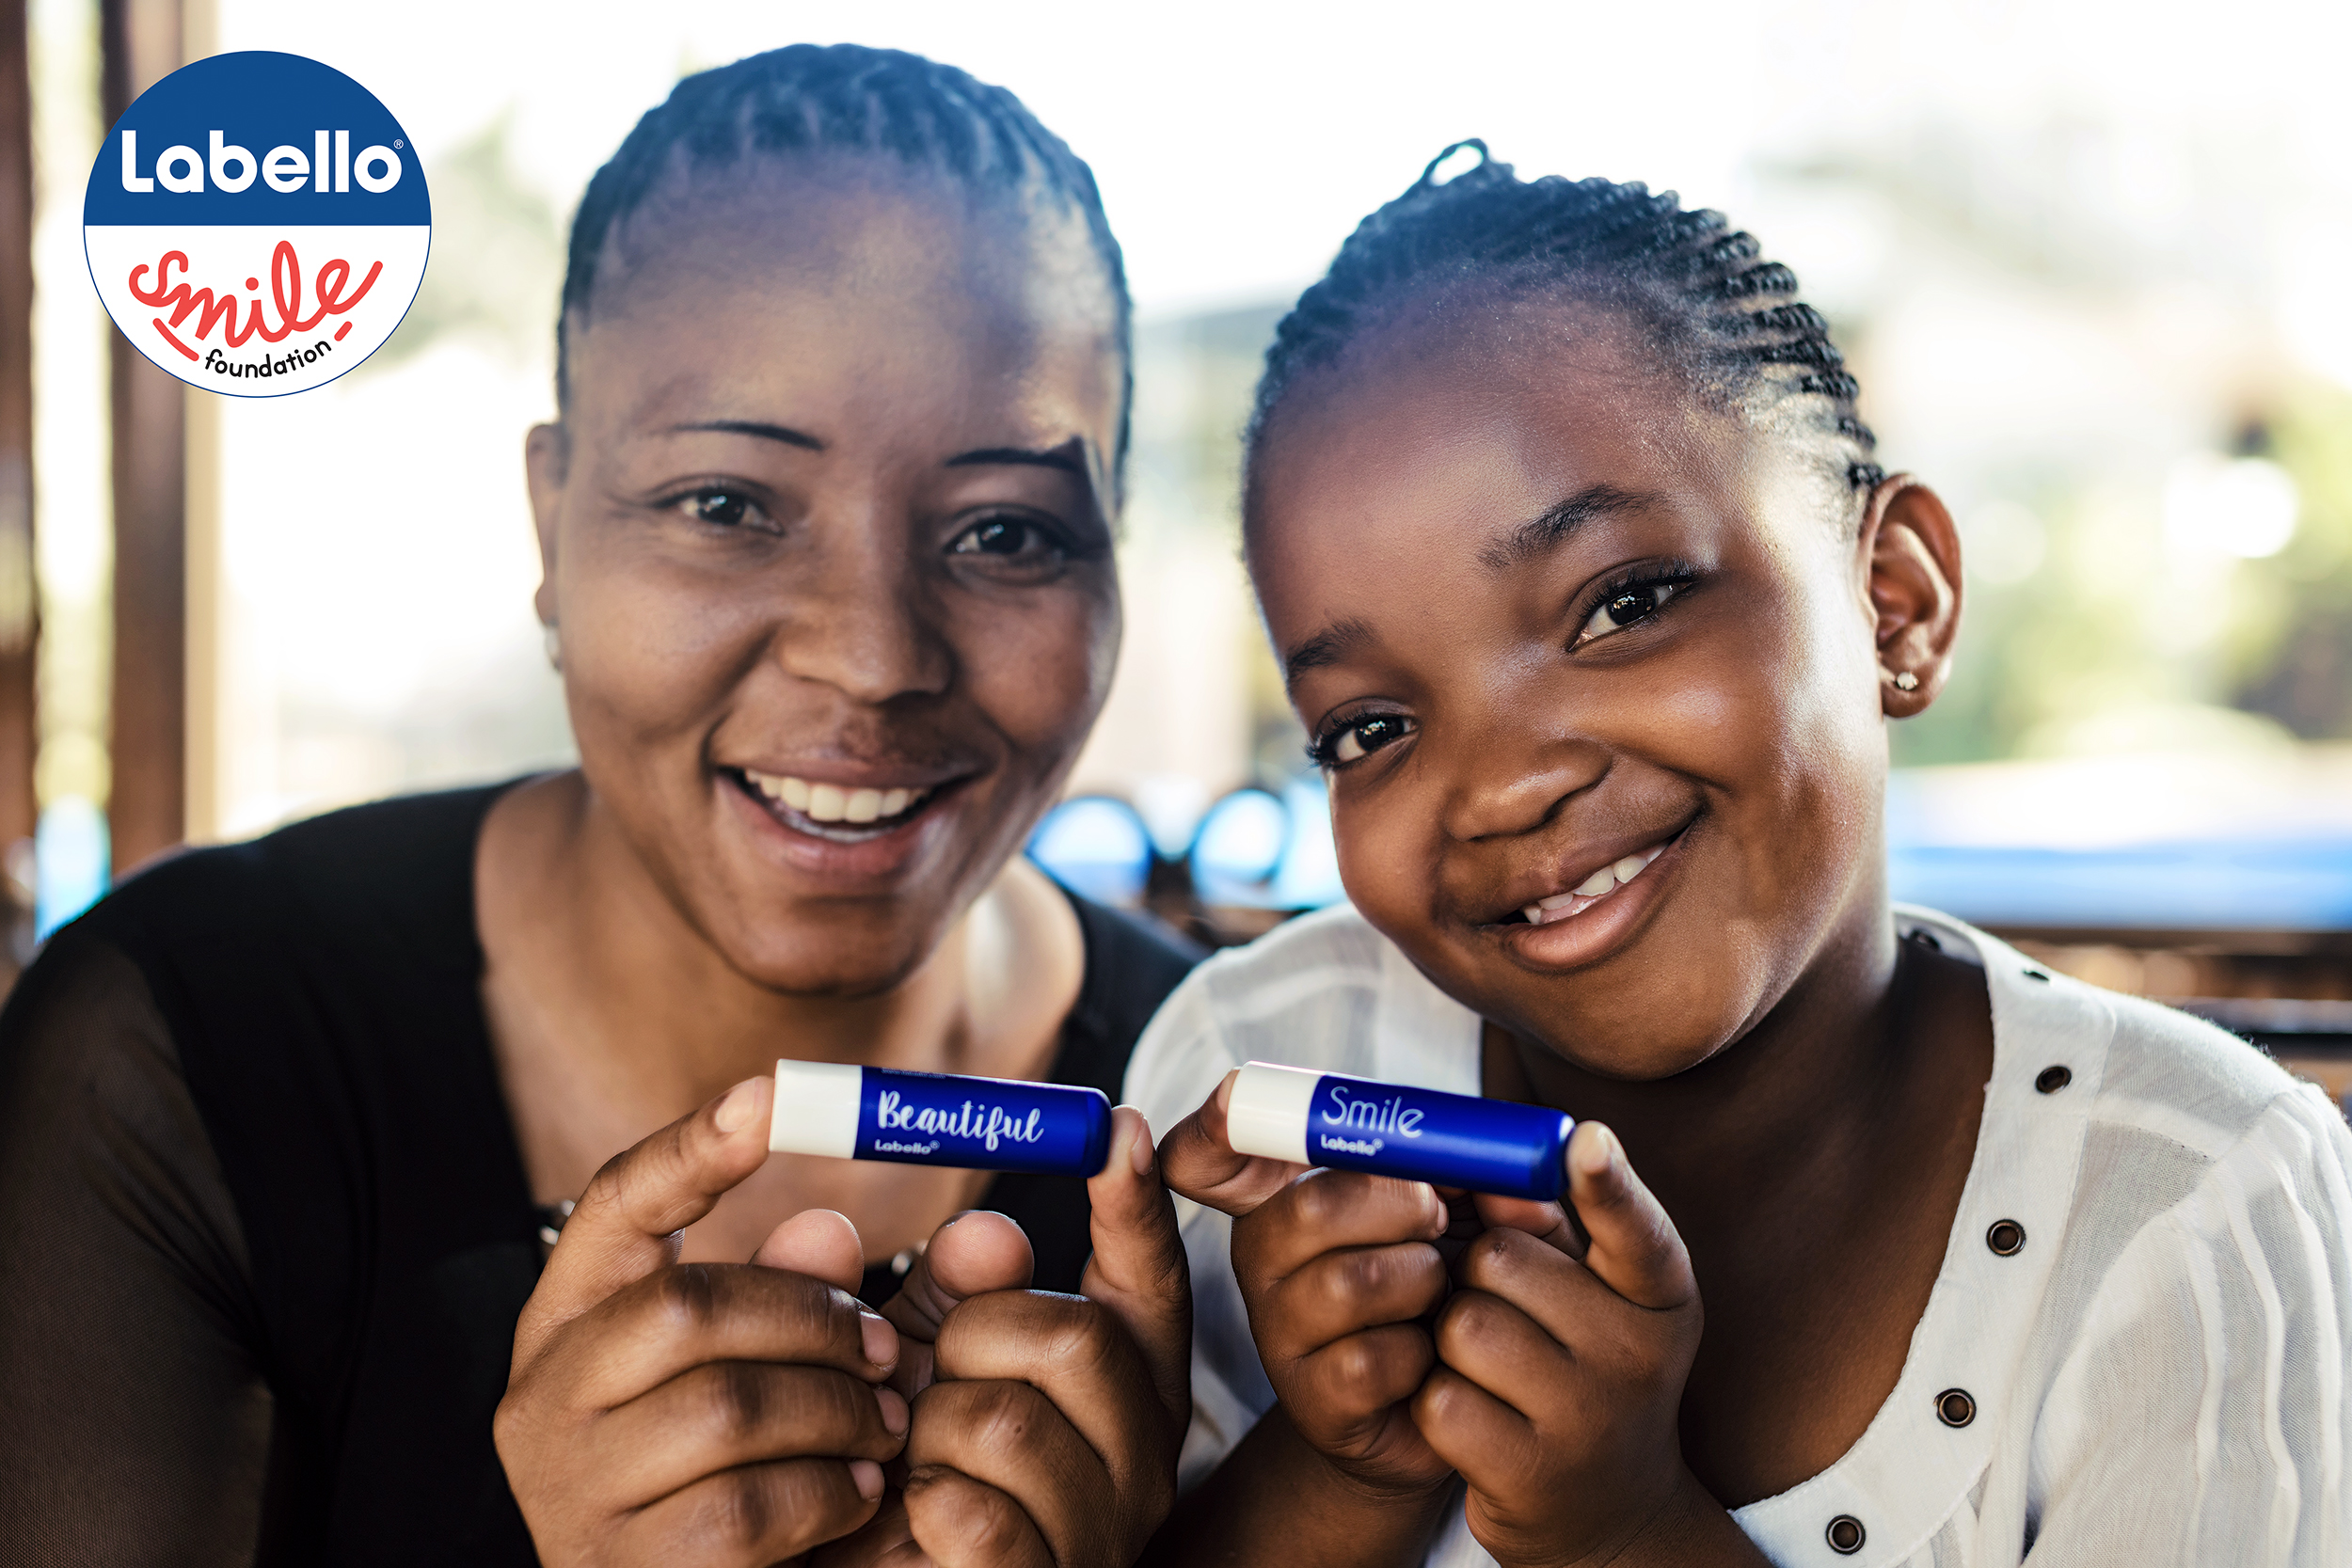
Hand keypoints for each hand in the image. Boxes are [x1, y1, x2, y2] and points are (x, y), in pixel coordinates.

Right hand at [495, 1076, 907, 1565]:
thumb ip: (809, 1300)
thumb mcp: (779, 1372)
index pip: (611, 1208)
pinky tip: (857, 1492)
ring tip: (883, 1426)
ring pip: (726, 1407)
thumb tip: (836, 1224)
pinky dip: (827, 1492)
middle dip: (814, 1318)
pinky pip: (746, 1507)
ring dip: (837, 1410)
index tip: (771, 1093)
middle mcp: (543, 1402)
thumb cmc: (745, 1474)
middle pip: (688, 1307)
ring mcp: (568, 1493)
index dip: (687, 1148)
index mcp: (569, 1326)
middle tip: (888, 1350)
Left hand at [818, 1105, 1191, 1567]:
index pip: (1153, 1280)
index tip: (1116, 1125)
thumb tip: (987, 1230)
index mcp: (1130, 1384)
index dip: (1136, 1203)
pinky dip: (922, 1503)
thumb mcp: (933, 1368)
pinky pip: (972, 1512)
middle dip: (970, 1341)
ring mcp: (1104, 1531)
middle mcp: (1143, 1455)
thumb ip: (951, 1293)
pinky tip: (920, 1521)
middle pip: (1073, 1336)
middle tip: (932, 1384)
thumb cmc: (916, 1479)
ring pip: (1007, 1424)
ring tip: (919, 1466)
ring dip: (930, 1434)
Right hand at [1157, 1071, 1454, 1502]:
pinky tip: (1424, 1361)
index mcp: (1285, 1197)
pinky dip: (1421, 1357)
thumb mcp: (1470, 1214)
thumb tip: (1505, 1172)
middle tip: (1434, 1220)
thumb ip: (1482, 1177)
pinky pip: (1372, 1360)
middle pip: (1312, 1204)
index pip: (1210, 1156)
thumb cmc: (1452, 1285)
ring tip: (1435, 1297)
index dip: (1214, 1125)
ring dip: (1423, 1283)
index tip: (1236, 1093)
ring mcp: (1278, 1332)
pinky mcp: (1308, 1399)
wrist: (1461, 1399)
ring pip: (1351, 1283)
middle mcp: (1262, 1259)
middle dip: (1401, 1203)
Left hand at [1416, 1121, 1724, 1567]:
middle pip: (1498, 1260)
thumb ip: (1544, 1226)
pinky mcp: (1531, 1473)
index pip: (1636, 1230)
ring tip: (1488, 1372)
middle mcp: (1638, 1355)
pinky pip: (1440, 1399)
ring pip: (1461, 1326)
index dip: (1608, 1183)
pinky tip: (1475, 1420)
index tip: (1586, 1141)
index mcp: (1661, 1297)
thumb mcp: (1590, 1296)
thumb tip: (1489, 1175)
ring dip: (1448, 1342)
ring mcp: (1588, 1419)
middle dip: (1473, 1278)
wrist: (1608, 1516)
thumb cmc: (1583, 1371)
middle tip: (1504, 1318)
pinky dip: (1436, 1402)